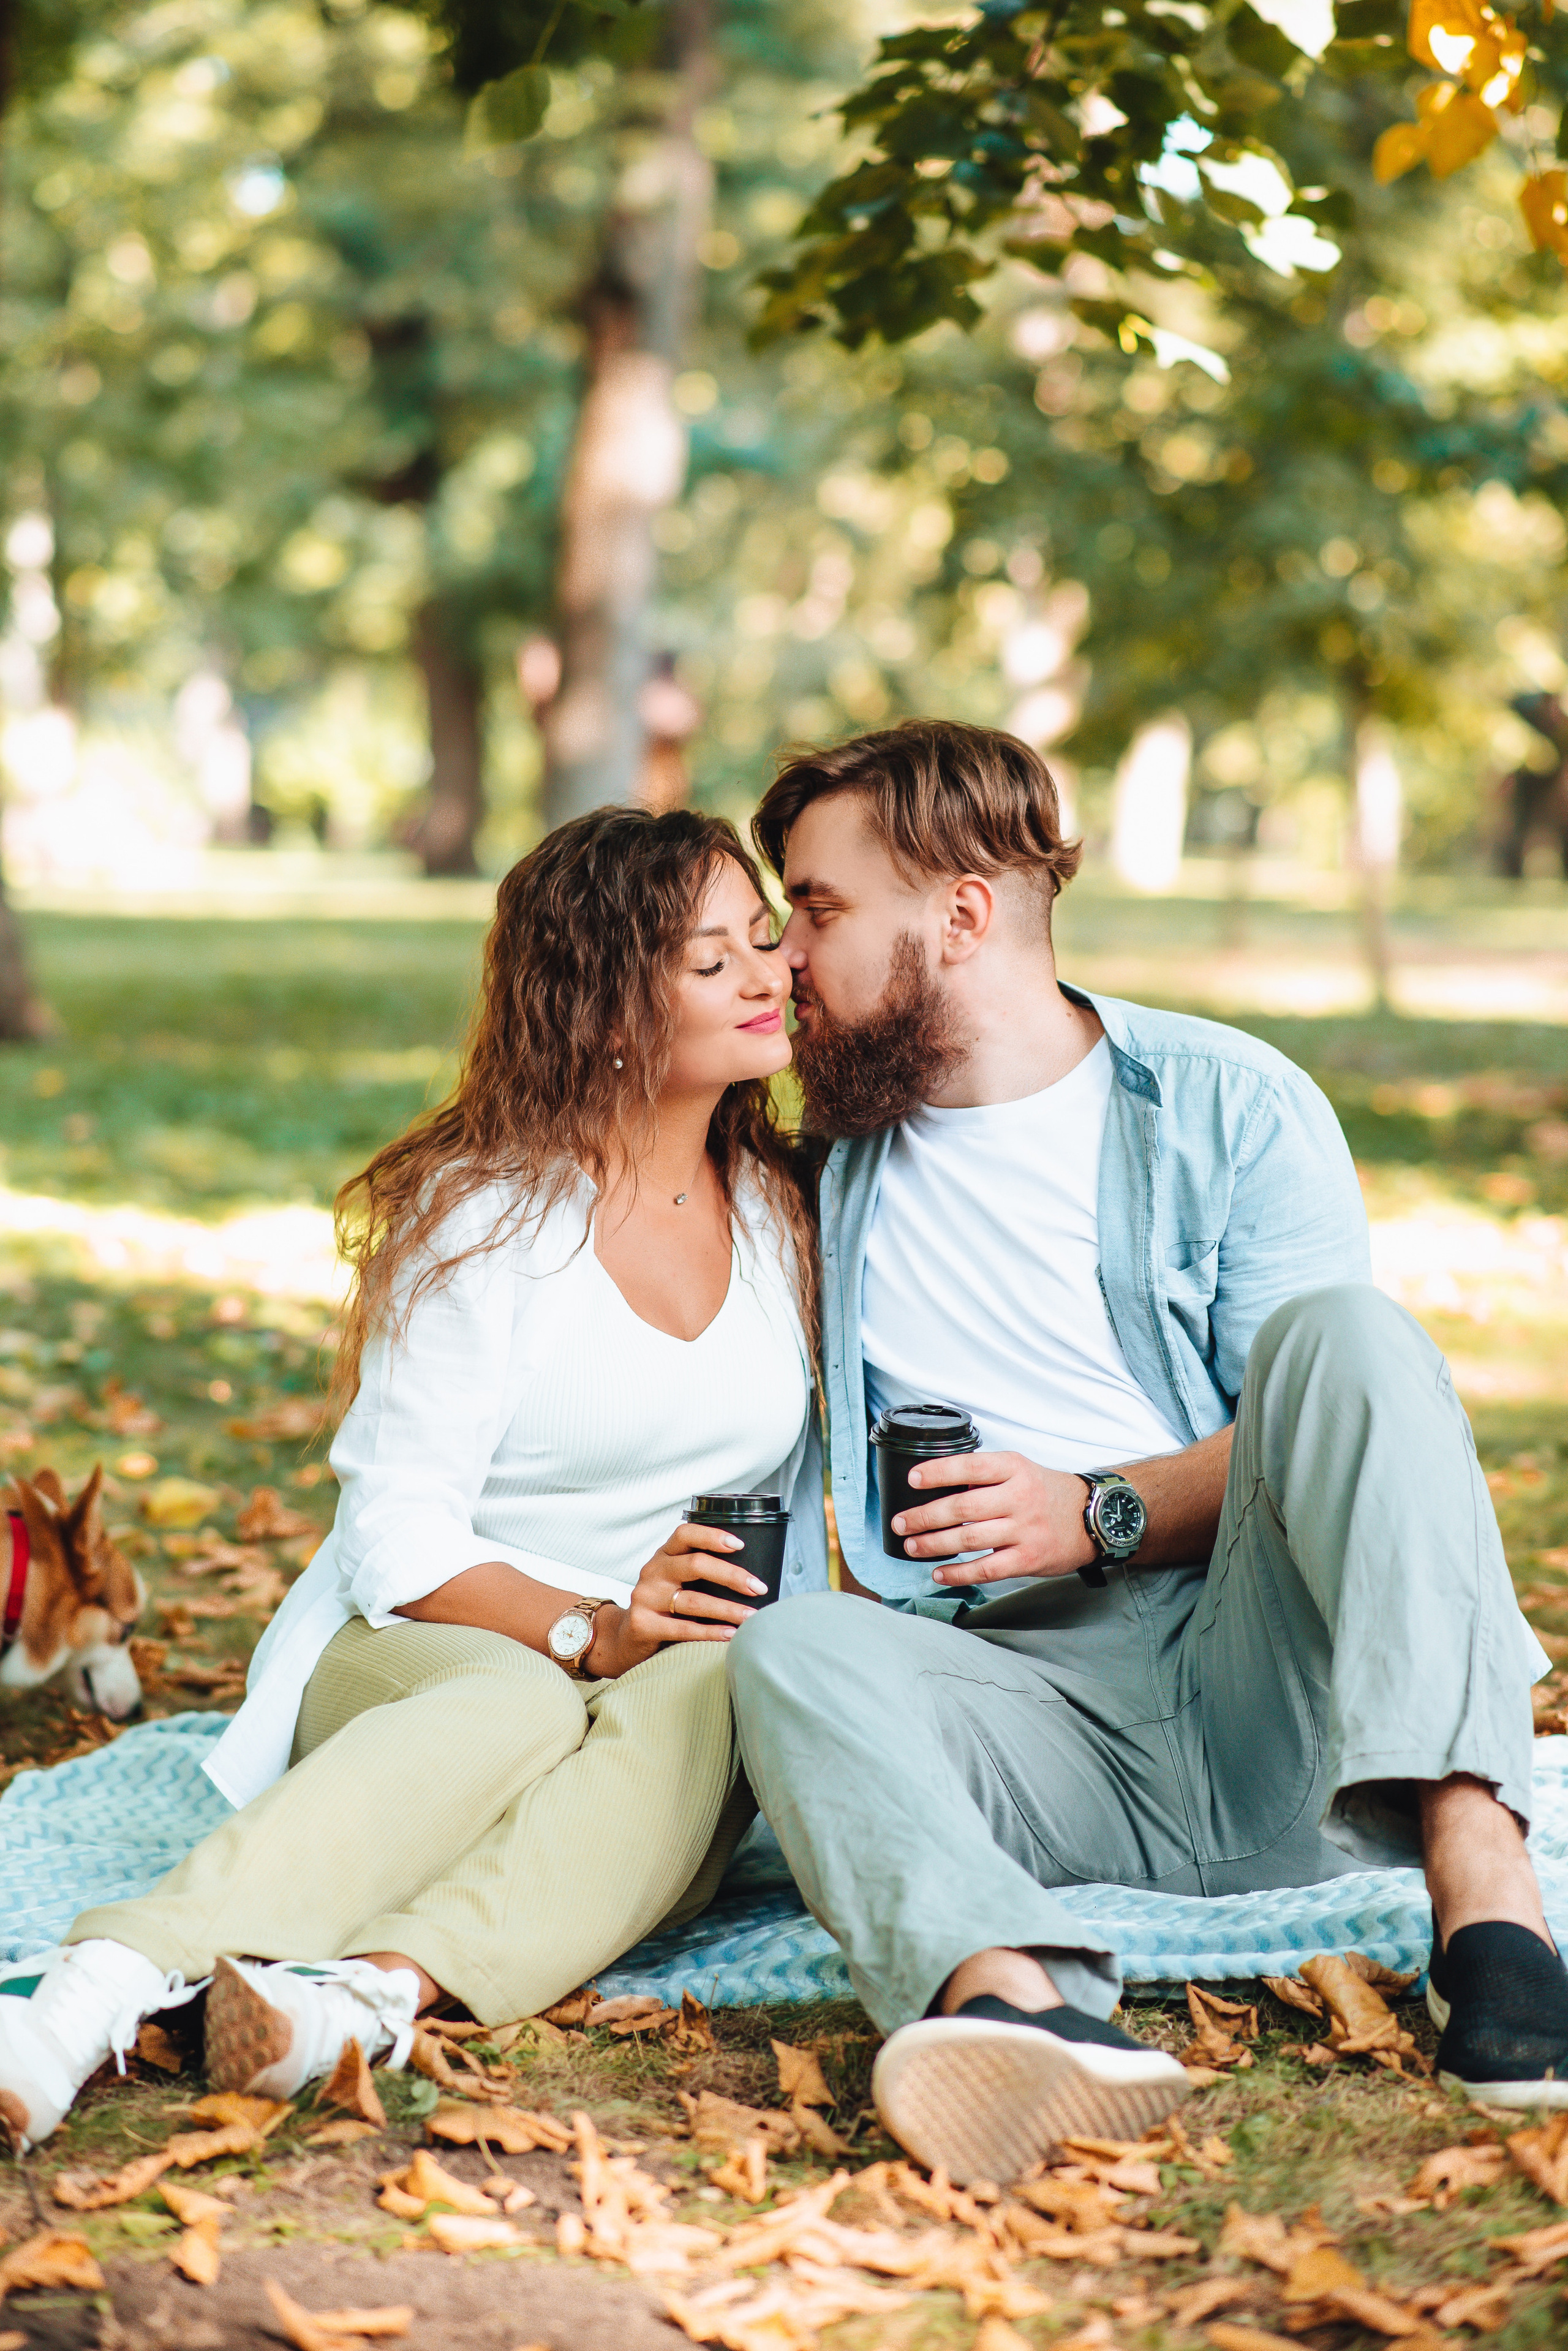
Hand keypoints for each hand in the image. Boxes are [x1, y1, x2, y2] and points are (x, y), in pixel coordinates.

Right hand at [585, 1521, 767, 1676]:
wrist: (626, 1638)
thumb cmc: (664, 1608)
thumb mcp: (676, 1582)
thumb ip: (700, 1574)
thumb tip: (751, 1579)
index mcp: (664, 1556)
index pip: (685, 1534)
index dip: (712, 1536)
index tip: (740, 1545)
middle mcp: (653, 1572)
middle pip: (695, 1564)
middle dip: (732, 1576)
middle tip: (758, 1588)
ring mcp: (645, 1598)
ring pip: (693, 1600)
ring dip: (728, 1609)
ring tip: (751, 1618)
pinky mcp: (642, 1624)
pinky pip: (683, 1628)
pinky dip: (711, 1632)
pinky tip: (731, 1634)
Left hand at [891, 1451, 1097, 1586]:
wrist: (1093, 1518)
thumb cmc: (1047, 1493)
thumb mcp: (1020, 1469)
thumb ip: (985, 1474)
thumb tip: (937, 1485)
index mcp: (1014, 1468)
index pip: (970, 1466)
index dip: (938, 1473)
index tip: (912, 1480)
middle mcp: (1019, 1497)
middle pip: (963, 1508)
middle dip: (924, 1516)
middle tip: (900, 1522)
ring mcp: (1025, 1530)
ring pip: (969, 1540)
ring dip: (934, 1544)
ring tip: (911, 1546)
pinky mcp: (1028, 1558)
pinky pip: (986, 1569)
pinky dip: (958, 1574)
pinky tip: (938, 1573)